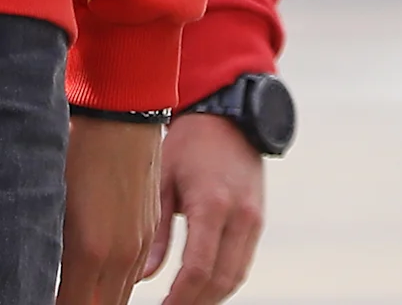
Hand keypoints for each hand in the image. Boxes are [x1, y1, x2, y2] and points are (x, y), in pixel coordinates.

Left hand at [56, 115, 163, 304]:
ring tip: (76, 294)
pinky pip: (134, 274)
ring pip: (120, 296)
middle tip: (59, 297)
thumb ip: (49, 249)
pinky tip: (97, 278)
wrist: (121, 111)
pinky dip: (114, 284)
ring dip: (98, 300)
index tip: (38, 300)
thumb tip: (37, 273)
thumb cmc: (80, 147)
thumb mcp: (52, 202)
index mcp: (92, 252)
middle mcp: (122, 255)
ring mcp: (140, 243)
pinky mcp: (150, 229)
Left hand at [137, 112, 265, 304]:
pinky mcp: (258, 220)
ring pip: (236, 277)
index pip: (198, 269)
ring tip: (183, 304)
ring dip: (211, 297)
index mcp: (212, 204)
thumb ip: (155, 232)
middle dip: (195, 303)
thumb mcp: (162, 180)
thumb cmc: (187, 144)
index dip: (179, 298)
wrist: (228, 116)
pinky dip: (224, 281)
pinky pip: (242, 263)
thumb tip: (144, 276)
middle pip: (220, 280)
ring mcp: (254, 219)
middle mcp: (239, 216)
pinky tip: (201, 288)